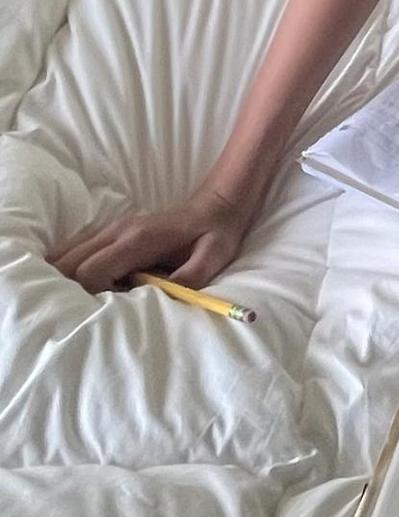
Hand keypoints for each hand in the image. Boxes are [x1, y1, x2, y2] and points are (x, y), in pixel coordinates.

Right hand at [51, 186, 251, 292]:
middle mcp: (116, 231)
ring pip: (65, 254)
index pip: (92, 271)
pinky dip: (72, 269)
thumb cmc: (215, 235)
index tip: (111, 309)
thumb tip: (164, 298)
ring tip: (88, 298)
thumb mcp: (214, 257)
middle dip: (71, 291)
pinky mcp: (108, 232)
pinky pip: (74, 250)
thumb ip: (190, 277)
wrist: (214, 208)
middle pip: (69, 263)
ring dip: (67, 279)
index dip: (92, 296)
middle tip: (92, 309)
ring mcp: (109, 229)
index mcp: (139, 239)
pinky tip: (89, 285)